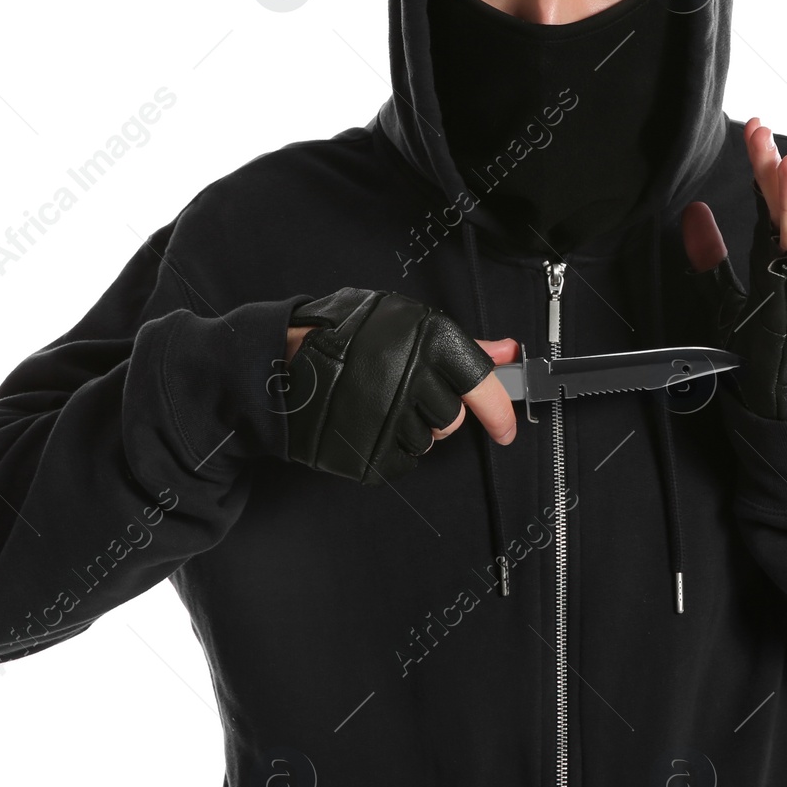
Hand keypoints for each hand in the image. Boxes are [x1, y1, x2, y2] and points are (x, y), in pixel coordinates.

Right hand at [281, 288, 516, 485]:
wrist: (279, 366)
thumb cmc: (344, 338)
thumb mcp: (405, 324)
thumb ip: (462, 345)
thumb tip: (507, 352)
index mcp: (428, 339)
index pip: (481, 383)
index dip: (498, 410)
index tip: (505, 429)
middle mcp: (412, 376)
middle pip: (452, 419)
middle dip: (435, 411)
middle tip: (403, 393)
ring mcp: (389, 417)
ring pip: (427, 441)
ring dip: (409, 429)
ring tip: (376, 403)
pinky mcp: (369, 452)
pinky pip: (402, 462)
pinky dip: (389, 450)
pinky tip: (367, 425)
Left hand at [680, 119, 786, 420]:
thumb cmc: (763, 350)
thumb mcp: (724, 295)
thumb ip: (710, 257)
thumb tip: (693, 214)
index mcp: (777, 255)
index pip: (769, 201)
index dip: (761, 166)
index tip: (756, 129)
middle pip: (782, 207)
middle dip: (772, 169)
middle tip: (762, 131)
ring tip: (786, 165)